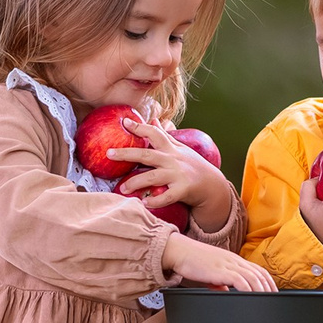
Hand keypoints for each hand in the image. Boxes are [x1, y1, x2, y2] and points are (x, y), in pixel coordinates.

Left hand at [111, 117, 234, 230]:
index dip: (139, 127)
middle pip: (147, 155)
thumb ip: (166, 136)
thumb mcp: (181, 148)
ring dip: (135, 182)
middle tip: (109, 153)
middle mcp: (173, 159)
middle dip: (127, 154)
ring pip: (152, 177)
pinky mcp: (182, 190)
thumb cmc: (193, 166)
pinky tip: (143, 203)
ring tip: (122, 188)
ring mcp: (177, 175)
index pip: (154, 133)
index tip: (124, 121)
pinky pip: (166, 196)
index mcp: (171, 148)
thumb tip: (154, 119)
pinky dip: (155, 201)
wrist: (213, 186)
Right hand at [163, 233, 278, 291]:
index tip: (273, 292)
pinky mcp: (220, 270)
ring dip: (262, 290)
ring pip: (253, 277)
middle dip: (269, 287)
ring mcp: (228, 264)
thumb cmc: (192, 261)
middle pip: (259, 273)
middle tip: (275, 300)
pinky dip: (248, 289)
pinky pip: (240, 280)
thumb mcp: (210, 272)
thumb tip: (226, 291)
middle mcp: (234, 261)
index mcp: (233, 260)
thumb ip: (220, 282)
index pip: (258, 269)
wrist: (178, 251)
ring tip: (266, 301)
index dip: (268, 281)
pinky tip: (252, 297)